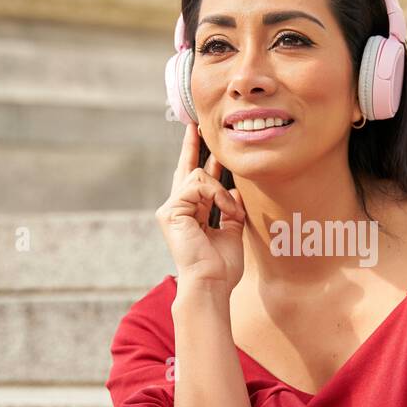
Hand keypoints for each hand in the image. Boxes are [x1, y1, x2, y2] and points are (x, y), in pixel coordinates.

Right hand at [156, 122, 245, 292]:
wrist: (212, 283)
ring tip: (232, 212)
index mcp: (191, 214)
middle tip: (196, 123)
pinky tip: (226, 211)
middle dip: (192, 145)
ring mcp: (171, 209)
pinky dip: (217, 196)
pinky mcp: (171, 210)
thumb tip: (236, 191)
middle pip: (185, 169)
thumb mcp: (232, 231)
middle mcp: (178, 209)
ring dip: (221, 192)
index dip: (199, 158)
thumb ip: (231, 209)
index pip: (195, 180)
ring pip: (198, 175)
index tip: (201, 138)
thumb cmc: (221, 267)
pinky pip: (198, 185)